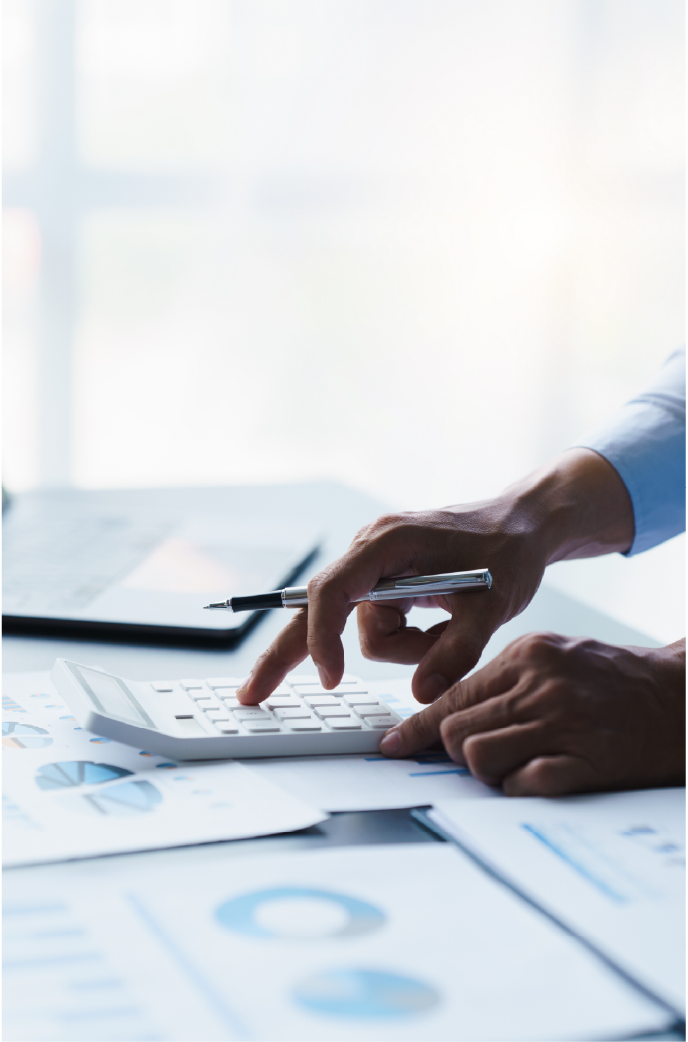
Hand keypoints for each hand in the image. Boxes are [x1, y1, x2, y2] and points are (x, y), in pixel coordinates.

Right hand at [237, 449, 633, 704]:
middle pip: (314, 610)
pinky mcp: (385, 583)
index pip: (332, 591)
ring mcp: (374, 568)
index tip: (331, 678)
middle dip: (288, 654)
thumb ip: (458, 651)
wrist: (521, 526)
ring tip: (452, 628)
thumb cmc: (507, 551)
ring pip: (367, 632)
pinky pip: (380, 627)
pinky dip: (410, 640)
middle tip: (253, 694)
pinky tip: (441, 622)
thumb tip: (423, 694)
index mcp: (386, 543)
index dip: (323, 637)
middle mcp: (370, 552)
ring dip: (407, 648)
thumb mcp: (492, 605)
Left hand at [380, 632, 685, 794]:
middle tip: (475, 755)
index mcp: (527, 656)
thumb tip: (448, 716)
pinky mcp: (585, 763)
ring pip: (477, 758)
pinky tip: (541, 774)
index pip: (451, 696)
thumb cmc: (615, 679)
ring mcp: (562, 725)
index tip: (393, 745)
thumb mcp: (555, 656)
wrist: (681, 698)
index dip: (415, 728)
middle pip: (454, 730)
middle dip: (453, 751)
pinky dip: (518, 787)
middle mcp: (540, 686)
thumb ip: (504, 681)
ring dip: (485, 771)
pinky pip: (520, 784)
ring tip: (516, 762)